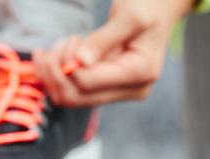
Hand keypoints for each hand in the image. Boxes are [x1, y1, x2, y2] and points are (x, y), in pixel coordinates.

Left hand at [34, 0, 192, 105]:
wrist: (155, 9)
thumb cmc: (147, 7)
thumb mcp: (129, 16)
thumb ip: (104, 40)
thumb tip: (80, 62)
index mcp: (140, 74)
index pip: (87, 83)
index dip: (67, 66)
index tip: (68, 41)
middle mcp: (130, 90)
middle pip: (75, 97)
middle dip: (55, 73)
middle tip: (56, 45)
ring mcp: (117, 91)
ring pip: (69, 97)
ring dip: (53, 74)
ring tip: (60, 45)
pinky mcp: (104, 87)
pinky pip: (72, 89)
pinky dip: (57, 74)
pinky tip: (58, 52)